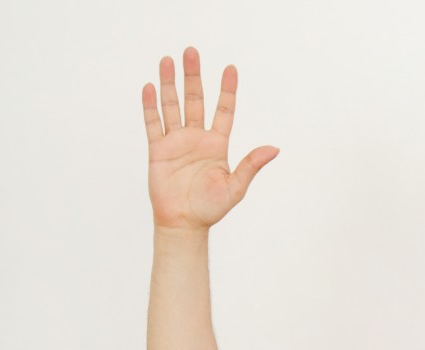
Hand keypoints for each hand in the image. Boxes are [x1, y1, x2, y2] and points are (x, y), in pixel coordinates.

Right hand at [142, 47, 278, 230]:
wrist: (184, 223)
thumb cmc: (211, 208)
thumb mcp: (236, 186)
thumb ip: (251, 165)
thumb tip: (274, 149)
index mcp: (217, 144)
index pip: (224, 110)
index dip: (227, 90)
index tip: (230, 68)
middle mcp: (197, 138)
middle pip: (195, 100)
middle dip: (193, 76)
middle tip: (191, 51)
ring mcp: (176, 142)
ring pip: (172, 106)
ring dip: (169, 83)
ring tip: (168, 60)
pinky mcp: (158, 150)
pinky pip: (153, 124)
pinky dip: (150, 106)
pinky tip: (149, 87)